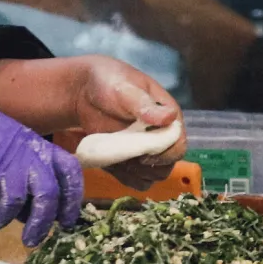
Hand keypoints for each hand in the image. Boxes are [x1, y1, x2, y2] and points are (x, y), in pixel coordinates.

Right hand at [0, 60, 82, 246]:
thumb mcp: (9, 145)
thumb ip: (24, 171)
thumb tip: (31, 211)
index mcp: (37, 145)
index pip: (69, 171)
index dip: (73, 199)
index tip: (67, 222)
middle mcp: (27, 152)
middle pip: (49, 194)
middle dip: (41, 223)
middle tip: (30, 241)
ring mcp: (5, 158)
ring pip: (16, 202)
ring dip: (0, 221)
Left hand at [70, 56, 185, 189]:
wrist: (84, 91)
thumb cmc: (109, 83)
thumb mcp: (125, 90)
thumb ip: (144, 104)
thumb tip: (169, 117)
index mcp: (168, 117)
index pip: (178, 144)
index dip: (166, 153)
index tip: (144, 155)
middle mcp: (161, 136)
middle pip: (168, 164)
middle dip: (150, 167)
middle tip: (128, 159)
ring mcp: (145, 150)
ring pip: (153, 176)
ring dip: (137, 174)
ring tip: (117, 159)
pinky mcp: (129, 160)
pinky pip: (136, 180)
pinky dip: (126, 178)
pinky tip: (112, 165)